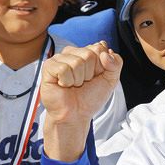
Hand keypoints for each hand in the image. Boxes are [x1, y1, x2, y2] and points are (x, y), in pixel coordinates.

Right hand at [41, 42, 122, 160]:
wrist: (76, 115)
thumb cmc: (90, 98)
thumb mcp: (110, 80)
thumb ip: (116, 64)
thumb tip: (106, 52)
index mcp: (87, 52)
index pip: (99, 48)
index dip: (101, 67)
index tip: (95, 77)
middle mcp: (72, 52)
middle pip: (89, 54)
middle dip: (90, 73)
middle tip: (83, 83)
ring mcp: (59, 58)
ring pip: (77, 62)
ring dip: (79, 79)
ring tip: (73, 85)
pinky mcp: (48, 67)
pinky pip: (64, 69)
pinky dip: (67, 81)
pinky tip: (64, 85)